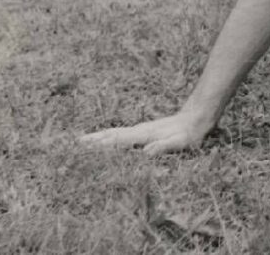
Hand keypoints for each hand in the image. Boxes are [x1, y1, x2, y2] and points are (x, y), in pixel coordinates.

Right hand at [79, 111, 213, 154]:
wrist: (197, 117)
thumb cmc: (189, 134)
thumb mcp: (179, 143)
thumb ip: (163, 147)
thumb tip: (146, 153)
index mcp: (143, 136)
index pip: (118, 141)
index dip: (101, 146)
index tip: (83, 149)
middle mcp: (138, 131)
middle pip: (111, 135)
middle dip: (93, 141)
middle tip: (72, 144)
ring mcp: (140, 130)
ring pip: (114, 133)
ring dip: (98, 137)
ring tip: (81, 141)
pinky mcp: (144, 131)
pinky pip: (121, 134)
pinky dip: (108, 136)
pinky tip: (105, 139)